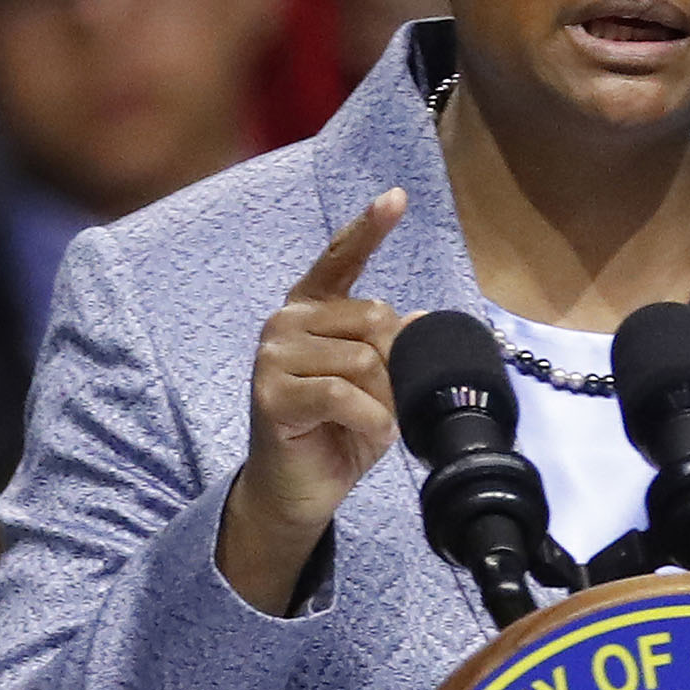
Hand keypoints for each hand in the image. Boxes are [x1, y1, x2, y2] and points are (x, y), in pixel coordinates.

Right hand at [219, 188, 412, 613]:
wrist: (300, 491)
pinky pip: (344, 393)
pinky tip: (364, 433)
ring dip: (383, 397)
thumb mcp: (377, 383)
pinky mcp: (272, 394)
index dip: (368, 228)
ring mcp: (273, 356)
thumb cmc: (338, 431)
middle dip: (395, 365)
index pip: (341, 259)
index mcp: (311, 309)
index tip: (396, 197)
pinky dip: (369, 418)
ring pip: (362, 358)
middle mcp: (287, 322)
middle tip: (384, 400)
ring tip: (370, 420)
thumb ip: (391, 346)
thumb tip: (417, 321)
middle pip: (373, 317)